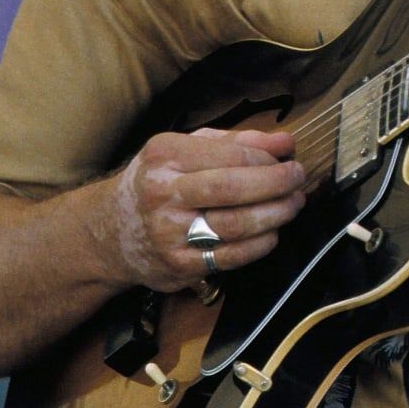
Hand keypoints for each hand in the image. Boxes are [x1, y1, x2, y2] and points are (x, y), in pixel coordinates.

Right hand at [108, 128, 306, 290]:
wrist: (110, 232)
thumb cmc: (160, 181)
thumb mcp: (188, 148)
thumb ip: (238, 141)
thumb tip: (285, 141)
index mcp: (166, 156)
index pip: (229, 155)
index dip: (266, 158)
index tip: (287, 157)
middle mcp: (164, 193)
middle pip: (232, 189)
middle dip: (276, 183)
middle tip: (298, 178)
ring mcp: (169, 233)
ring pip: (234, 225)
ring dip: (275, 215)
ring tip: (293, 203)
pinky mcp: (178, 266)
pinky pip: (230, 257)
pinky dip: (260, 245)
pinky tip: (272, 232)